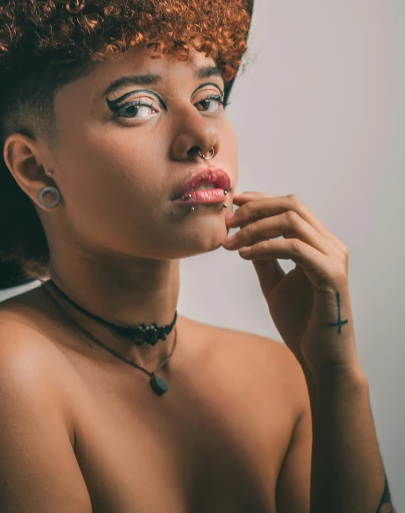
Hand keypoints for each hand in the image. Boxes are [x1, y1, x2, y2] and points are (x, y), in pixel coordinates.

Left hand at [222, 191, 359, 374]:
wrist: (321, 360)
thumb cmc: (301, 323)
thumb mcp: (274, 283)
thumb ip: (264, 258)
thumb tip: (243, 236)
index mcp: (320, 244)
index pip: (290, 206)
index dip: (260, 200)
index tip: (232, 204)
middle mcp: (330, 245)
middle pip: (291, 206)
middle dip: (255, 209)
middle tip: (227, 222)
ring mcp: (334, 259)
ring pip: (292, 222)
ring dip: (256, 228)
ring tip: (231, 242)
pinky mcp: (331, 275)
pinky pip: (295, 248)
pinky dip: (266, 247)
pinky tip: (245, 255)